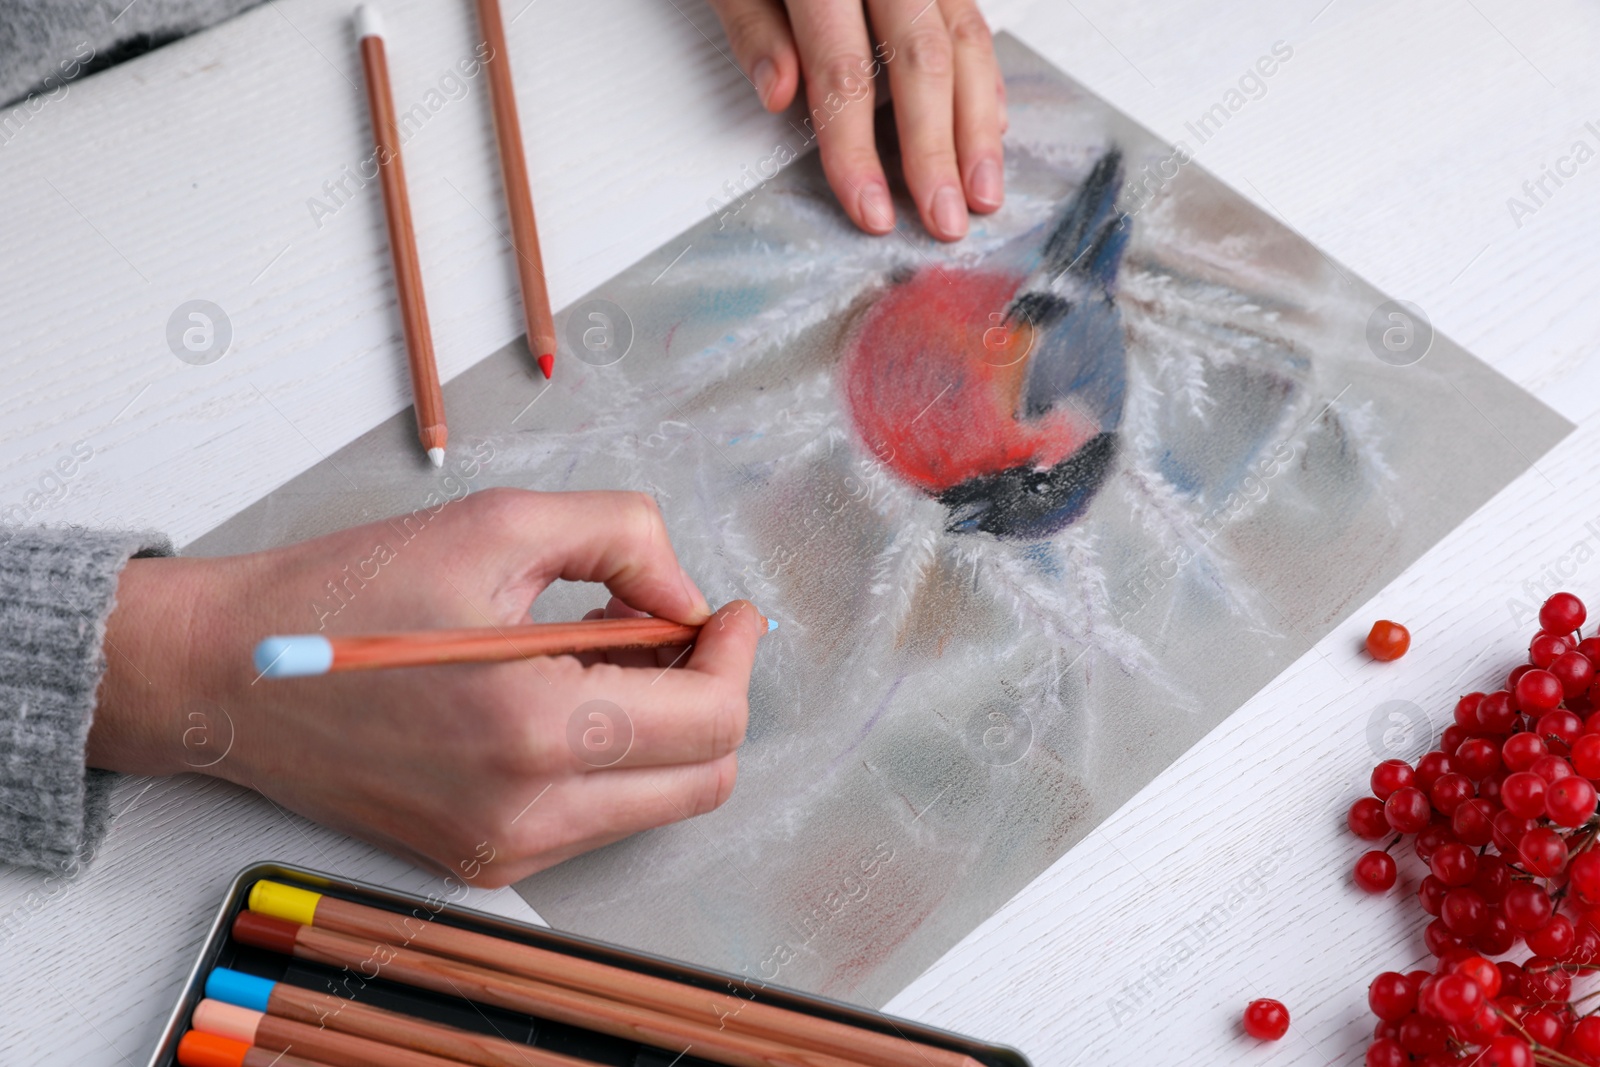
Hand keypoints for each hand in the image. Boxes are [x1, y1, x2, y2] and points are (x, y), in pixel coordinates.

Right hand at [89, 488, 766, 887]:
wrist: (230, 676)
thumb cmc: (350, 593)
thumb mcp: (499, 524)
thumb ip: (624, 539)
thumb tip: (689, 595)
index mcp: (534, 730)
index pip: (709, 723)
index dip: (737, 656)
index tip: (729, 610)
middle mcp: (527, 812)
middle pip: (704, 777)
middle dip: (714, 691)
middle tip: (678, 624)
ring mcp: (505, 848)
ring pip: (657, 799)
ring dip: (665, 720)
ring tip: (610, 643)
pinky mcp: (483, 858)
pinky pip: (597, 813)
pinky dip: (613, 751)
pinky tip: (572, 685)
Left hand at [707, 0, 1005, 240]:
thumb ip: (752, 23)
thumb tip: (782, 93)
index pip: (844, 70)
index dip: (857, 148)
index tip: (871, 209)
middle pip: (920, 63)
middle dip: (936, 151)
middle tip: (946, 220)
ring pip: (963, 41)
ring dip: (978, 125)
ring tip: (984, 190)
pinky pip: (971, 20)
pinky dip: (985, 80)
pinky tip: (991, 126)